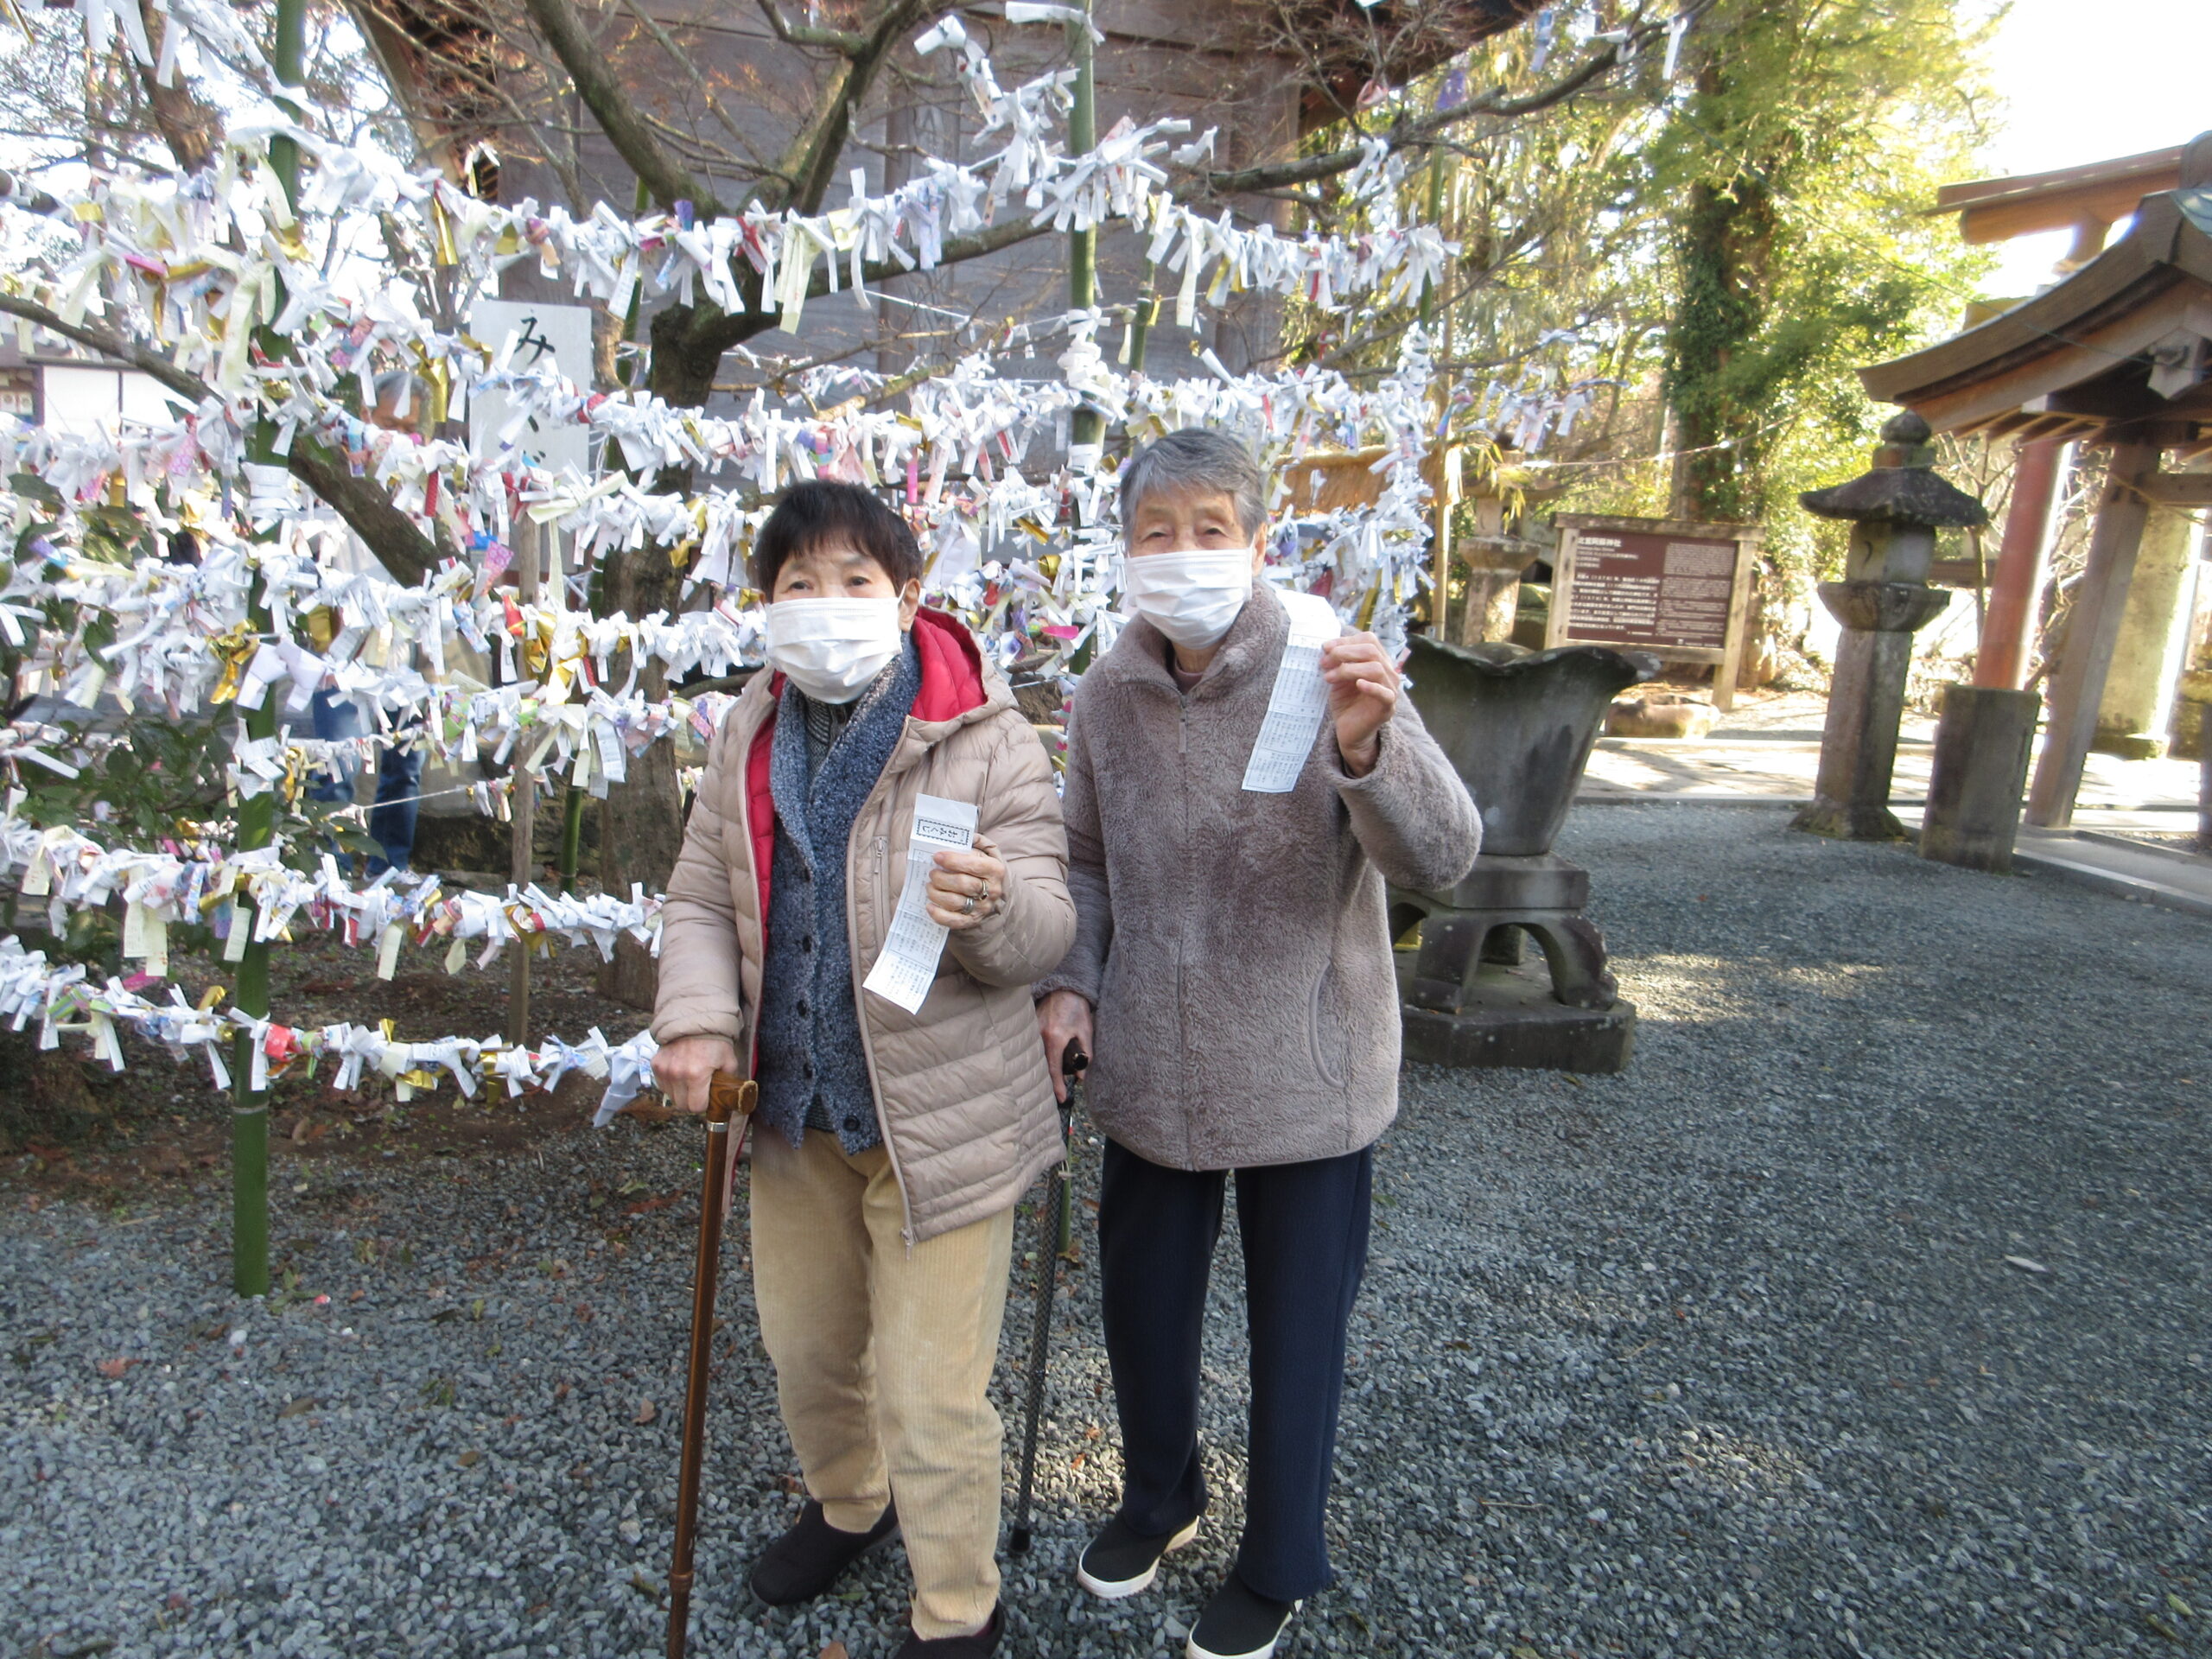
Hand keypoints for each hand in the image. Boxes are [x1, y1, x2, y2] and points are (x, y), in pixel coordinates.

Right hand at [652, 1034, 738, 1114]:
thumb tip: (726, 1097)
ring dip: (680, 1093)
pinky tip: (680, 1074)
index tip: (708, 1098)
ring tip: (690, 1081)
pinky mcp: (656, 1064)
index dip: (704, 1105)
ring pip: (670, 1097)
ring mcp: (664, 1069)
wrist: (695, 1019)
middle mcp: (677, 1074)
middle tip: (699, 1092)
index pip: (696, 1107)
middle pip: (682, 1105)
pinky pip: (662, 1085)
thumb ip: (727, 1082)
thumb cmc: (715, 1040)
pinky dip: (670, 1084)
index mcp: (696, 1075)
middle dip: (692, 1102)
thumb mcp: (729, 1062)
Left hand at [926, 834, 1009, 930]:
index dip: (953, 860)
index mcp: (995, 870)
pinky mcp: (972, 921)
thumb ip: (976, 842)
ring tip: (929, 886)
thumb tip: (963, 835)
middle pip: (962, 884)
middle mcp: (991, 890)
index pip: (973, 865)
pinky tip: (929, 905)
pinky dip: (938, 914)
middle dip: (942, 877)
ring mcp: (982, 908)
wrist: (996, 893)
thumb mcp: (986, 852)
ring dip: (936, 893)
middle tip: (932, 873)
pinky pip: (953, 921)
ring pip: (955, 902)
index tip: (937, 856)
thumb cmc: (984, 868)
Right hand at [1036, 990, 1094, 1104]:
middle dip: (1049, 1081)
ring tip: (1052, 1081)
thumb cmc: (1077, 1008)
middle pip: (1042, 1066)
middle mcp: (1040, 1035)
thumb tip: (1081, 1075)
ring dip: (1043, 1070)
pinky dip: (1038, 1058)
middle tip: (1057, 1093)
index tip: (1061, 1099)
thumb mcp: (1086, 1031)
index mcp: (1055, 1038)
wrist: (1064, 988)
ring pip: (1036, 1057)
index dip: (1057, 1086)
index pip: (1053, 1069)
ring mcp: (1032, 1030)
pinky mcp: (1029, 1026)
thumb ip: (1086, 1054)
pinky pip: (1032, 1047)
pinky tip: (1044, 1063)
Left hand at [1321, 631, 1398, 776]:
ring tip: (1329, 677)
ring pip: (1376, 668)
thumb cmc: (1346, 702)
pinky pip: (1385, 693)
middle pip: (1371, 651)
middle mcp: (1388, 672)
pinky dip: (1372, 687)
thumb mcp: (1338, 678)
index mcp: (1378, 661)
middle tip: (1324, 662)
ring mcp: (1391, 689)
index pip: (1369, 640)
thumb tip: (1327, 647)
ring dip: (1348, 670)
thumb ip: (1337, 663)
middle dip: (1344, 653)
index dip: (1346, 641)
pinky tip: (1357, 684)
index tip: (1325, 648)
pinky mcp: (1388, 707)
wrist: (1349, 731)